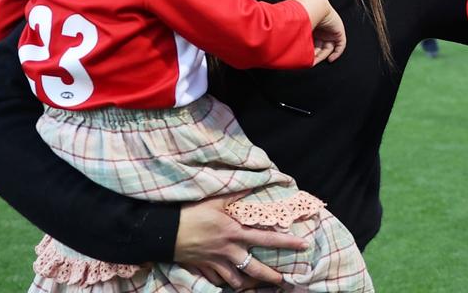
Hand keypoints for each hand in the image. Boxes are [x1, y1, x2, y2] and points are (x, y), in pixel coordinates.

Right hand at [174, 193, 307, 288]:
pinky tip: (232, 282)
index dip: (287, 243)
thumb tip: (255, 184)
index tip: (303, 245)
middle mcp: (229, 251)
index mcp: (235, 233)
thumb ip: (237, 194)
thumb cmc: (191, 213)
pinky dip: (225, 282)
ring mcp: (216, 263)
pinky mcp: (204, 269)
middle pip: (255, 268)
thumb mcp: (216, 200)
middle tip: (284, 280)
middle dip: (271, 276)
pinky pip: (218, 281)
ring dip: (248, 284)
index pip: (267, 239)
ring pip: (237, 281)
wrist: (164, 232)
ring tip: (259, 285)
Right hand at [292, 0, 346, 63]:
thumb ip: (290, 40)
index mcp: (309, 28)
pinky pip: (340, 45)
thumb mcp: (294, 30)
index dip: (307, 52)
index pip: (310, 43)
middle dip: (314, 55)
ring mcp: (329, 30)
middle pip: (319, 46)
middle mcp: (320, 29)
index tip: (302, 60)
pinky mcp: (338, 31)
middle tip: (309, 62)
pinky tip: (330, 59)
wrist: (313, 6)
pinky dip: (336, 53)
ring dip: (323, 56)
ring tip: (316, 60)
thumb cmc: (300, 16)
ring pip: (328, 47)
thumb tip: (282, 53)